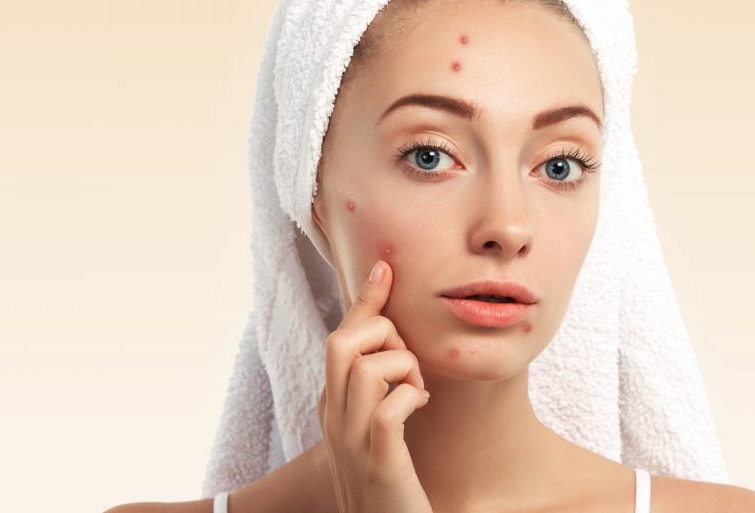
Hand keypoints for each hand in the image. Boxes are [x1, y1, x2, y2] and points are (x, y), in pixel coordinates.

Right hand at [316, 259, 432, 512]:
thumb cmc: (391, 487)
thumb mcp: (379, 433)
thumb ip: (381, 395)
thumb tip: (403, 355)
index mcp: (333, 408)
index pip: (340, 340)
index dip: (365, 302)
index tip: (386, 267)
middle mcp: (334, 421)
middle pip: (341, 343)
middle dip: (384, 336)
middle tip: (410, 366)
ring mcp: (352, 443)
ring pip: (365, 369)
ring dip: (403, 368)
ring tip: (418, 392)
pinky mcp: (378, 464)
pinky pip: (388, 411)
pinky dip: (410, 399)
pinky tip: (421, 408)